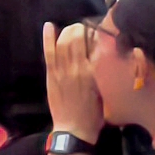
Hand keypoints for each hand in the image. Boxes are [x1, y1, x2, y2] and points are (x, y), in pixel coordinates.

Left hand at [43, 15, 110, 137]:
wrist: (74, 128)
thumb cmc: (94, 112)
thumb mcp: (105, 89)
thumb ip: (103, 70)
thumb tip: (102, 52)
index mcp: (96, 72)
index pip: (96, 44)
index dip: (96, 33)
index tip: (98, 29)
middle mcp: (79, 68)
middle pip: (78, 39)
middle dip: (81, 29)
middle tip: (84, 28)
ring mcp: (63, 70)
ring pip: (64, 42)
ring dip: (68, 31)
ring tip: (73, 29)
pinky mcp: (52, 75)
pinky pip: (50, 53)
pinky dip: (48, 38)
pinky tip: (49, 25)